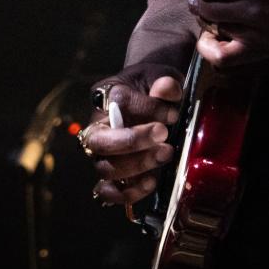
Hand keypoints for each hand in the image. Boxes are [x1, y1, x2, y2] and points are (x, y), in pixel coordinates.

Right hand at [82, 75, 183, 205]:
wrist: (149, 96)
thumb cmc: (151, 86)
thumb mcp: (160, 76)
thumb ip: (164, 83)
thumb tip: (167, 89)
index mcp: (105, 98)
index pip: (118, 104)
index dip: (147, 109)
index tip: (172, 113)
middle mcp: (97, 128)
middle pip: (99, 142)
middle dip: (132, 141)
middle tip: (164, 134)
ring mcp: (101, 154)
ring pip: (105, 168)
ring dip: (138, 165)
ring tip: (166, 153)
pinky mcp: (112, 176)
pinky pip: (109, 192)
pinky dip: (128, 192)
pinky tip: (151, 182)